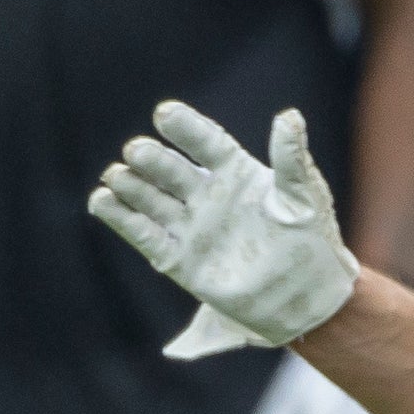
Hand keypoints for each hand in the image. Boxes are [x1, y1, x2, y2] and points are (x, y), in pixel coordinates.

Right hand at [88, 102, 360, 359]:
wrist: (304, 299)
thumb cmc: (311, 241)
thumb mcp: (304, 195)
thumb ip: (290, 157)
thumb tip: (289, 115)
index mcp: (237, 173)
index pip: (206, 143)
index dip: (186, 128)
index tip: (163, 114)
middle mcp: (207, 195)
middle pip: (170, 170)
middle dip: (151, 160)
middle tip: (136, 151)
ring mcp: (189, 225)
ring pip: (150, 198)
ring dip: (130, 185)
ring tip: (115, 175)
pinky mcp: (176, 258)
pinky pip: (142, 233)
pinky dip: (120, 218)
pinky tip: (101, 201)